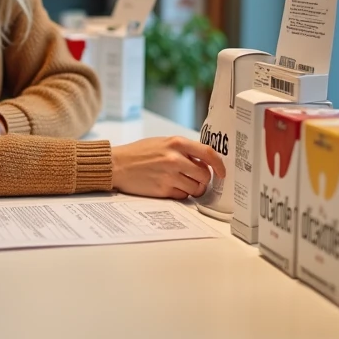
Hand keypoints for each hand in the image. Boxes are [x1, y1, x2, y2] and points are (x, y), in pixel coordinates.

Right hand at [110, 136, 224, 199]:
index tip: (222, 172)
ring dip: (193, 189)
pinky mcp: (163, 190)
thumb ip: (183, 149)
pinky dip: (180, 194)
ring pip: (196, 188)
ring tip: (183, 184)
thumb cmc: (138, 153)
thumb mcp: (162, 142)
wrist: (116, 165)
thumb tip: (203, 161)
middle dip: (204, 180)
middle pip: (205, 175)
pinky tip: (170, 187)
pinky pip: (182, 196)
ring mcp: (169, 175)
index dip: (219, 165)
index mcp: (176, 143)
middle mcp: (175, 159)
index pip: (208, 153)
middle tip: (197, 179)